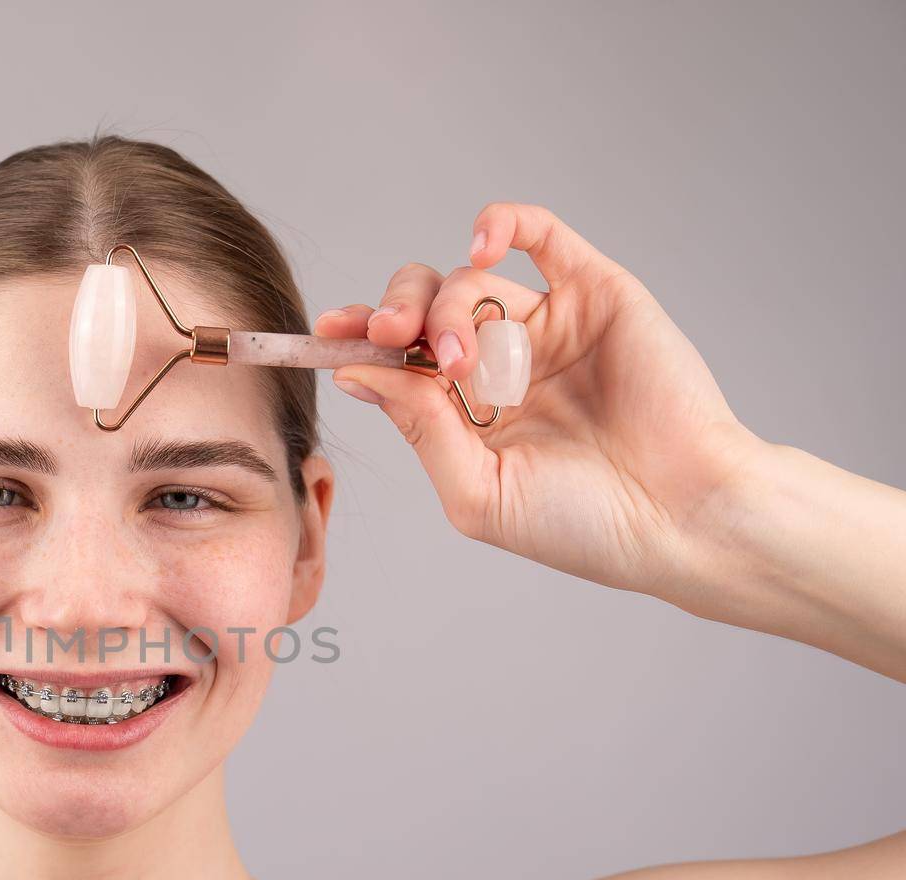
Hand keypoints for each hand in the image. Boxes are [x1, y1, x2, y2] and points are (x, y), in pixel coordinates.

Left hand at [319, 201, 768, 601]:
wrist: (682, 518)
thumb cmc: (585, 524)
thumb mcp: (478, 490)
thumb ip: (419, 428)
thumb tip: (357, 373)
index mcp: (466, 413)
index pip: (396, 360)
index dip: (358, 341)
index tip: (329, 334)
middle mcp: (501, 363)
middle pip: (421, 308)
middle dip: (392, 314)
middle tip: (390, 337)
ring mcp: (547, 325)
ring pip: (468, 280)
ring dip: (448, 306)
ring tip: (461, 359)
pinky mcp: (595, 292)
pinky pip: (542, 234)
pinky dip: (503, 224)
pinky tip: (481, 248)